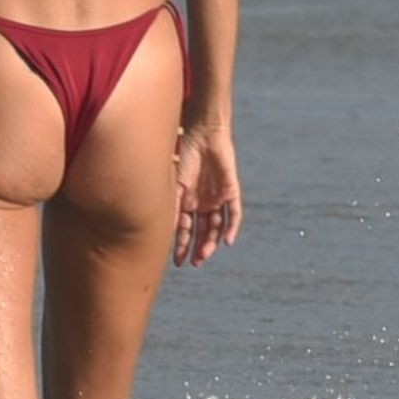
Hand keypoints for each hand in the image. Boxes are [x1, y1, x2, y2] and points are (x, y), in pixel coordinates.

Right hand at [173, 127, 242, 266]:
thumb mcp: (174, 186)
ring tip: (205, 254)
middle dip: (198, 248)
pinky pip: (234, 213)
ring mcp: (218, 199)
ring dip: (212, 242)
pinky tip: (227, 241)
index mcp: (188, 203)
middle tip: (194, 262)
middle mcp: (203, 204)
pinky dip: (232, 228)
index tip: (177, 263)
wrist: (202, 135)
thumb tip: (164, 232)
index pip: (185, 230)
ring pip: (217, 227)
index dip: (181, 246)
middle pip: (202, 232)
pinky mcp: (231, 191)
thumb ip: (171, 207)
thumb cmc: (184, 157)